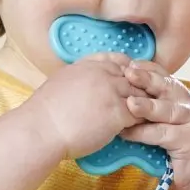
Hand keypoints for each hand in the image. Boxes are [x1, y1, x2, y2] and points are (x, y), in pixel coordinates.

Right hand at [29, 54, 144, 159]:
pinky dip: (141, 121)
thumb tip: (83, 84)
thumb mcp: (61, 81)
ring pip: (139, 96)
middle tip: (147, 102)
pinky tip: (140, 128)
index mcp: (89, 65)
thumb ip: (78, 78)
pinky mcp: (117, 113)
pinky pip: (138, 115)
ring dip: (144, 106)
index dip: (129, 71)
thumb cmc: (44, 112)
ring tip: (147, 116)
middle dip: (140, 90)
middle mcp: (103, 75)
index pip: (119, 61)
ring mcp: (112, 93)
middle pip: (133, 78)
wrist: (42, 129)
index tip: (131, 80)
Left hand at [121, 61, 189, 189]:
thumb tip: (120, 96)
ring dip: (147, 106)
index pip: (164, 76)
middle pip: (166, 87)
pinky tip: (127, 133)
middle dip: (146, 78)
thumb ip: (153, 108)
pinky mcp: (189, 141)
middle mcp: (188, 105)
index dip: (146, 68)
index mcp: (182, 97)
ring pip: (166, 110)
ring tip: (129, 103)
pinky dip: (143, 133)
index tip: (126, 63)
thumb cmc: (181, 146)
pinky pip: (162, 134)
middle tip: (127, 72)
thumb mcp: (169, 122)